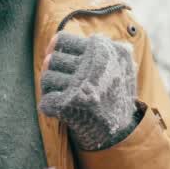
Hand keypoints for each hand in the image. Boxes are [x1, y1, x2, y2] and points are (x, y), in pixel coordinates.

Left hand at [39, 32, 139, 150]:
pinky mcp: (69, 107)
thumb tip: (56, 39)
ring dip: (49, 87)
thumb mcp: (122, 61)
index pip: (62, 40)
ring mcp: (79, 87)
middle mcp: (90, 67)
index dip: (55, 47)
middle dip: (53, 69)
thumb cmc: (119, 92)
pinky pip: (45, 101)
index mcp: (101, 51)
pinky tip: (58, 108)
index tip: (52, 54)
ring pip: (46, 79)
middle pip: (51, 59)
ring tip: (59, 93)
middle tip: (61, 80)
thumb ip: (101, 45)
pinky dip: (49, 105)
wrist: (124, 129)